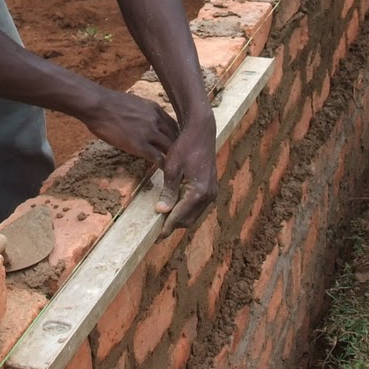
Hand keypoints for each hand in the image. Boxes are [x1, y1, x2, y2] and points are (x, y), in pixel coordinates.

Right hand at [84, 88, 180, 166]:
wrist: (98, 105)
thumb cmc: (108, 102)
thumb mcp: (133, 102)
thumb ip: (143, 112)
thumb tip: (142, 119)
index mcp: (154, 109)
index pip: (173, 124)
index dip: (175, 136)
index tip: (174, 144)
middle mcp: (156, 120)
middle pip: (175, 137)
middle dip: (177, 148)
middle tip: (178, 159)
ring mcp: (149, 133)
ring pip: (169, 148)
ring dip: (173, 159)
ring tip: (175, 168)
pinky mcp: (140, 145)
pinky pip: (158, 158)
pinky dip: (163, 166)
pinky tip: (164, 172)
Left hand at [154, 115, 216, 230]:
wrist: (202, 132)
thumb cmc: (185, 147)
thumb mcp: (172, 169)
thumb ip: (168, 191)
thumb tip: (161, 211)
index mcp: (198, 192)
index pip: (179, 216)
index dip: (166, 227)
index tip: (156, 236)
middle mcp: (209, 195)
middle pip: (188, 220)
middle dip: (172, 225)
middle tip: (156, 228)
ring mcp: (212, 193)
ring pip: (193, 215)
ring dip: (179, 218)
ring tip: (163, 219)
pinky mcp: (212, 189)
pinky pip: (198, 206)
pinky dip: (186, 209)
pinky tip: (174, 206)